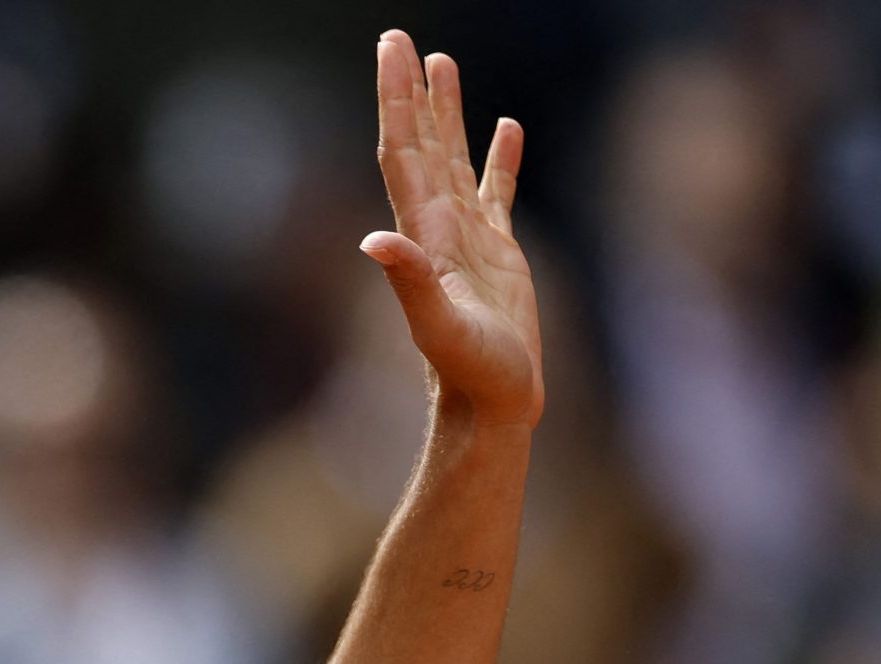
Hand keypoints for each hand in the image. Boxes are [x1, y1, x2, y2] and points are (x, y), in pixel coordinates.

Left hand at [364, 32, 542, 429]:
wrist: (489, 407)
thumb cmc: (468, 373)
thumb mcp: (438, 327)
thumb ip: (410, 283)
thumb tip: (374, 243)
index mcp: (425, 233)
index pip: (404, 150)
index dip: (396, 99)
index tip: (390, 50)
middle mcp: (439, 228)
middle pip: (421, 143)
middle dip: (410, 91)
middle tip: (400, 39)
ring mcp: (469, 238)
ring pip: (455, 158)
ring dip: (447, 113)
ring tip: (442, 64)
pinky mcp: (500, 254)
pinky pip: (498, 192)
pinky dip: (500, 157)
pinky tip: (506, 127)